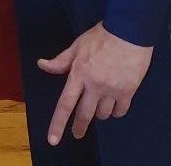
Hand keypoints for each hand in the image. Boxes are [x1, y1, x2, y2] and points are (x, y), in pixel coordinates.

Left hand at [37, 23, 151, 144]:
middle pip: (84, 115)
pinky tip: (115, 104)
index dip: (58, 124)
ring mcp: (112, 90)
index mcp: (79, 74)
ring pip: (103, 114)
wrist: (129, 30)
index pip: (65, 104)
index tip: (53, 140)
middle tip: (77, 133)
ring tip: (99, 102)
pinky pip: (120, 112)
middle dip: (79, 127)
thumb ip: (61, 61)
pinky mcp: (128, 91)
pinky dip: (116, 111)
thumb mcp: (78, 45)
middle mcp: (95, 85)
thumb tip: (42, 65)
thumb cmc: (101, 36)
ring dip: (99, 112)